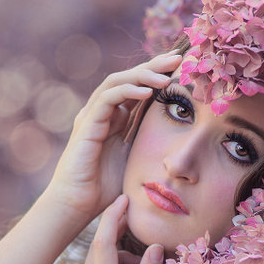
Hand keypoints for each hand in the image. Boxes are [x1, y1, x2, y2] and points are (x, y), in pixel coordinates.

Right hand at [47, 52, 181, 220]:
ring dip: (144, 75)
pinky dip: (128, 91)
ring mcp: (93, 115)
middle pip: (130, 78)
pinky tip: (147, 92)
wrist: (77, 206)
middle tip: (180, 58)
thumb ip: (149, 145)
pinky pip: (107, 98)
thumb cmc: (105, 190)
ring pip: (118, 81)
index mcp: (116, 119)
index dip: (160, 76)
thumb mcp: (136, 161)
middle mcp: (103, 112)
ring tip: (167, 75)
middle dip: (155, 66)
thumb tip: (179, 144)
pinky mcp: (87, 123)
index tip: (186, 69)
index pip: (140, 88)